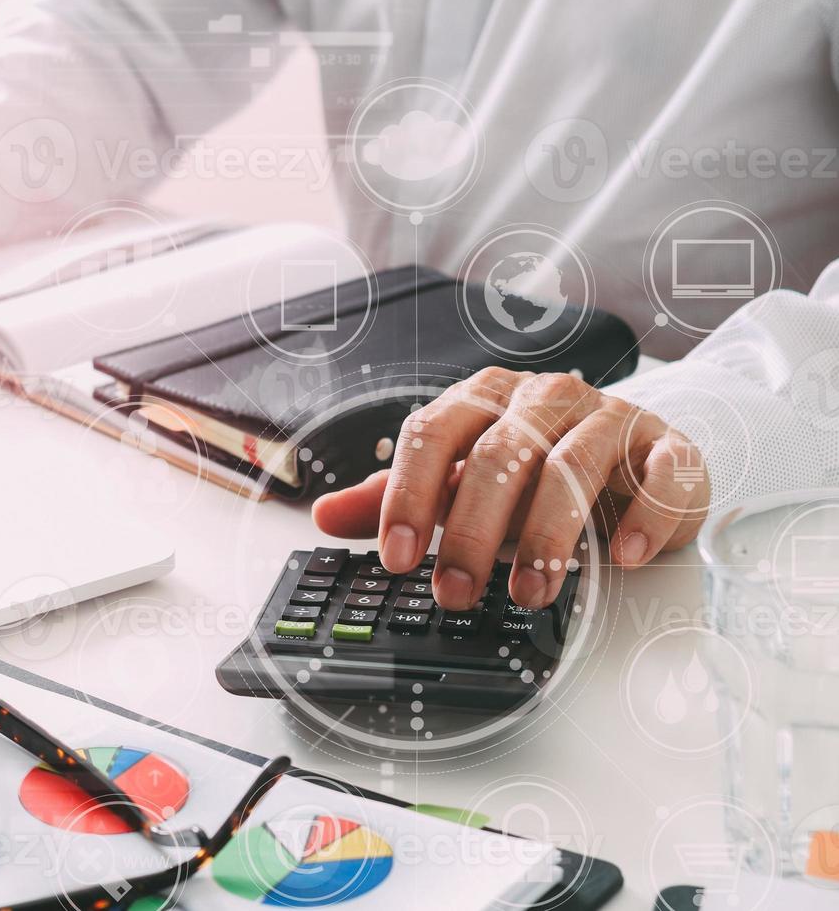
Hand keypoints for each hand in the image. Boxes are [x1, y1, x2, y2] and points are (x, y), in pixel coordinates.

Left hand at [312, 368, 710, 609]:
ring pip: (574, 465)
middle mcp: (544, 399)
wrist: (628, 451)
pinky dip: (642, 515)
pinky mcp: (667, 446)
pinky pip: (659, 473)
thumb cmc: (532, 469)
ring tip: (532, 592)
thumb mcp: (460, 481)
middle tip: (457, 591)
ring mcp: (609, 418)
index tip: (398, 557)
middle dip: (474, 531)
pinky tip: (621, 557)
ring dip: (550, 535)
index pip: (434, 435)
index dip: (410, 496)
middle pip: (500, 455)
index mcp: (484, 399)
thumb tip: (324, 514)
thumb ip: (398, 496)